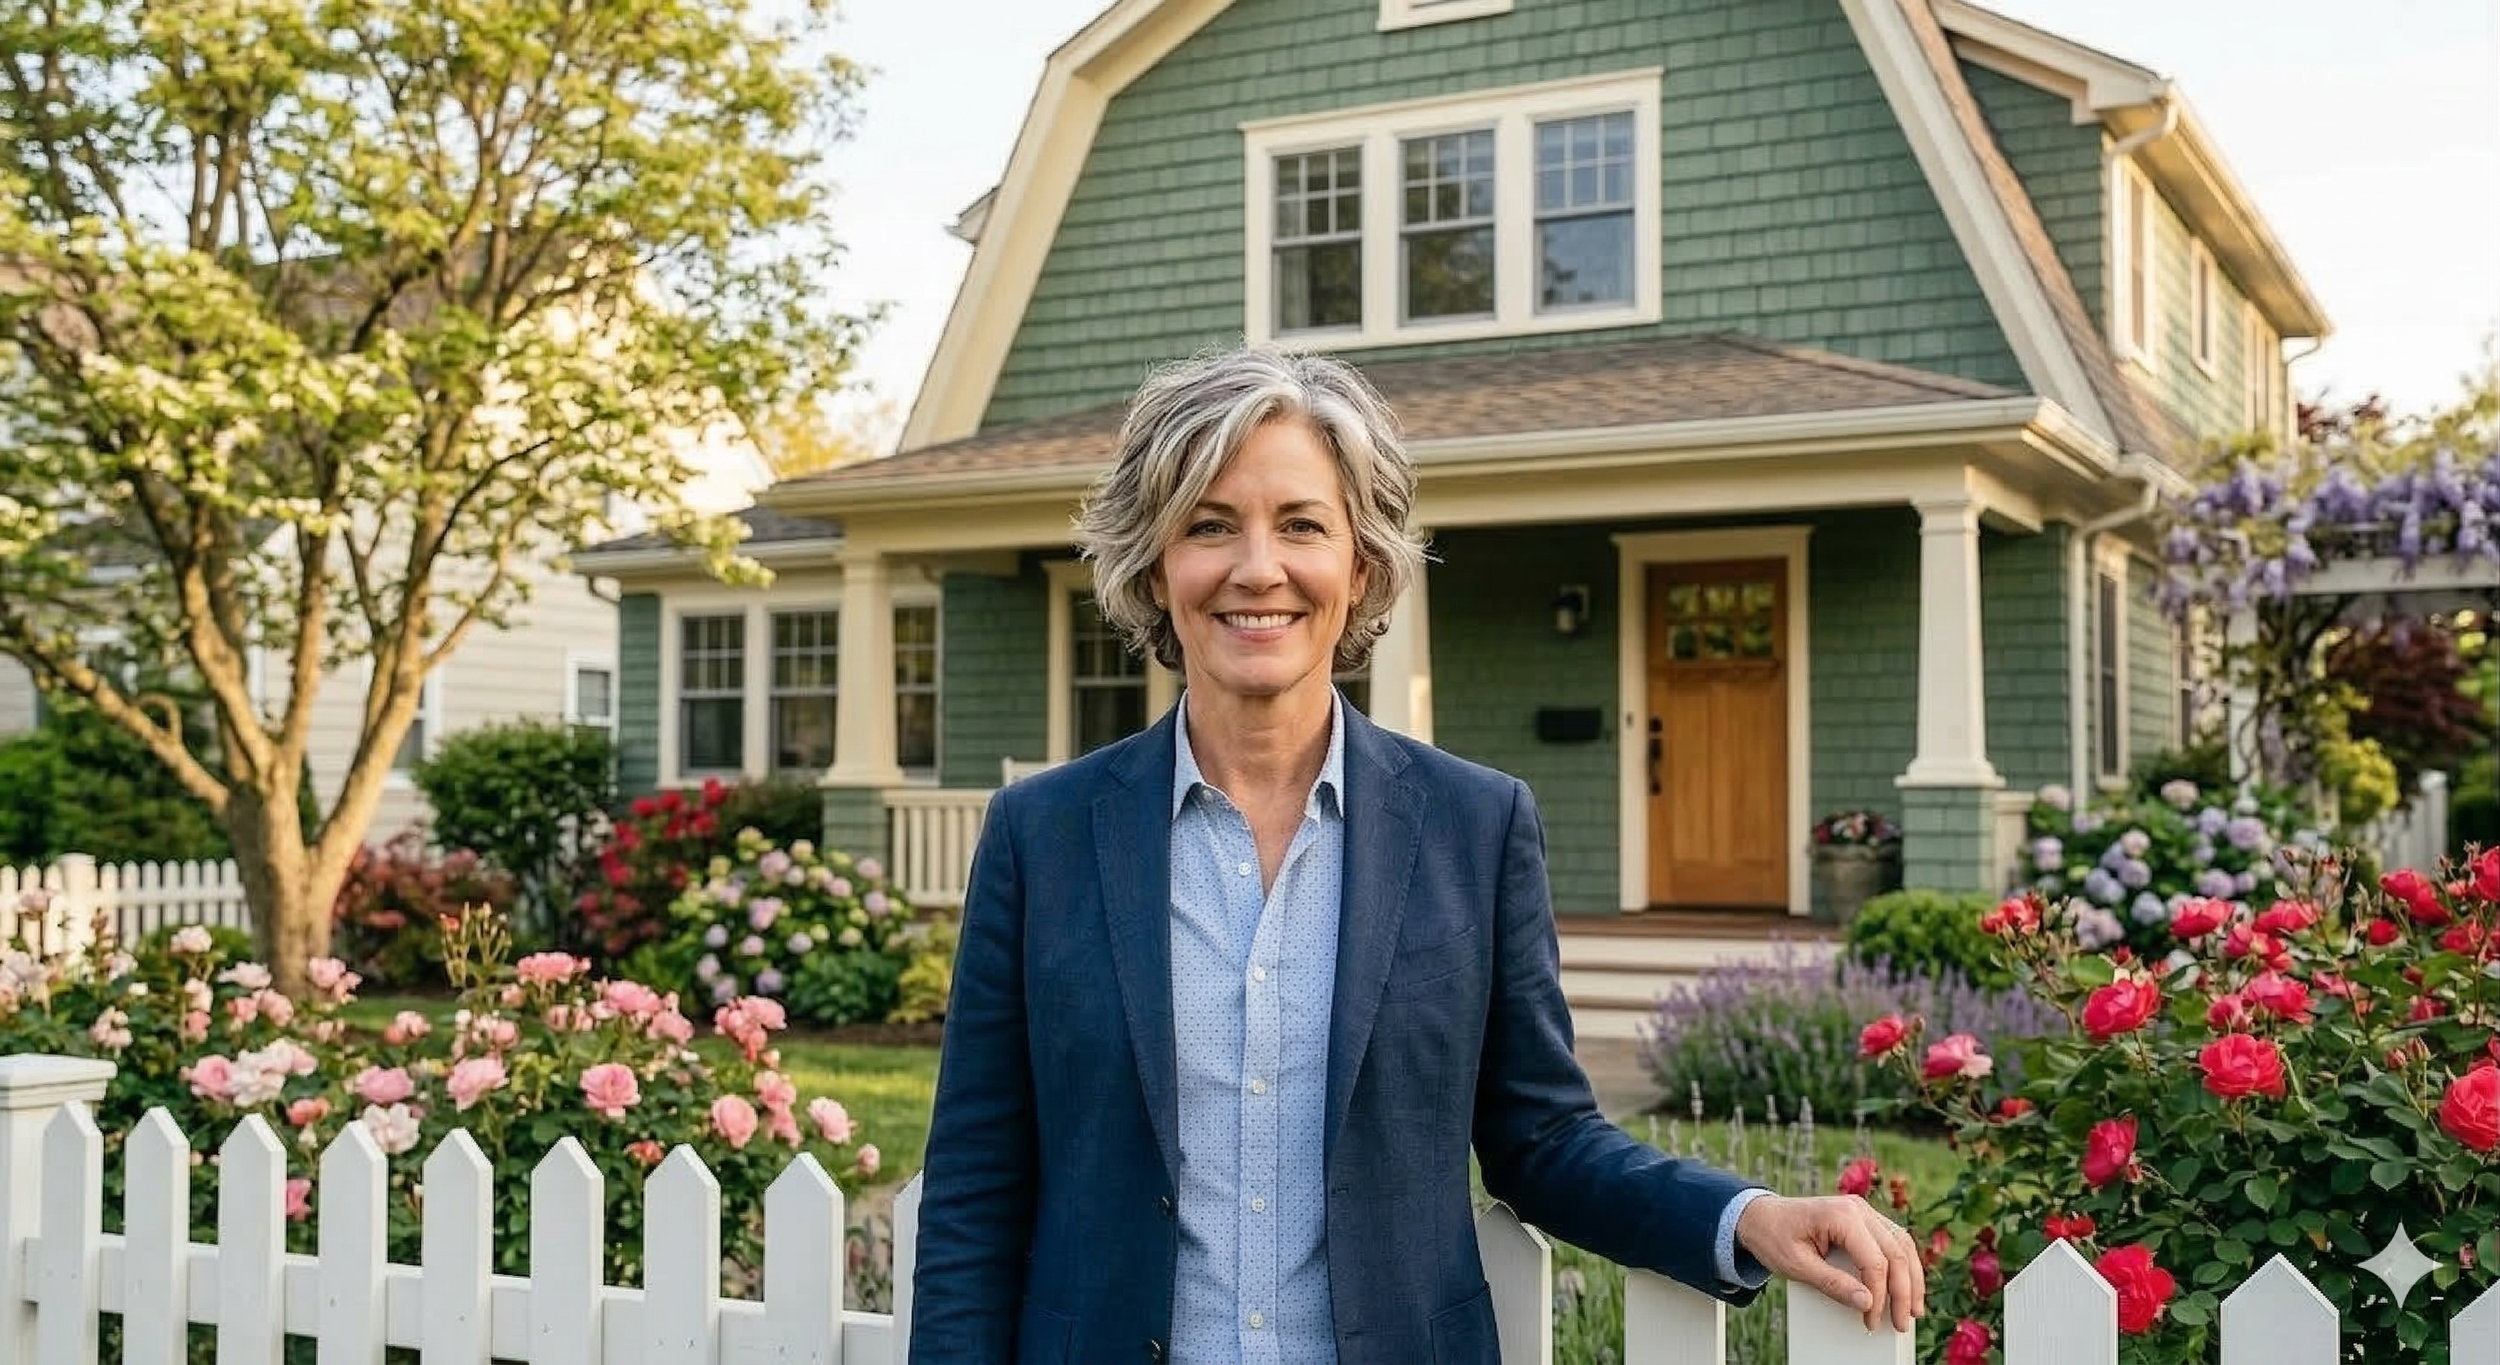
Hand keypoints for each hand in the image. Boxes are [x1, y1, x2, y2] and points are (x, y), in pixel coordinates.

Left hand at [1733, 1193, 1924, 1333]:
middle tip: (1901, 1323)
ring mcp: (1863, 1210)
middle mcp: (1858, 1208)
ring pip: (1902, 1244)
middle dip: (1903, 1292)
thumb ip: (1832, 1284)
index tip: (1872, 1321)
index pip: (1874, 1261)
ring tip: (1914, 1308)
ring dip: (1912, 1278)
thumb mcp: (1796, 1266)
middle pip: (1896, 1253)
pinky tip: (1907, 1284)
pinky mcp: (1863, 1218)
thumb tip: (1867, 1302)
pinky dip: (1903, 1264)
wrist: (1758, 1216)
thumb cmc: (1773, 1237)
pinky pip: (1893, 1240)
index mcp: (1841, 1216)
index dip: (1879, 1296)